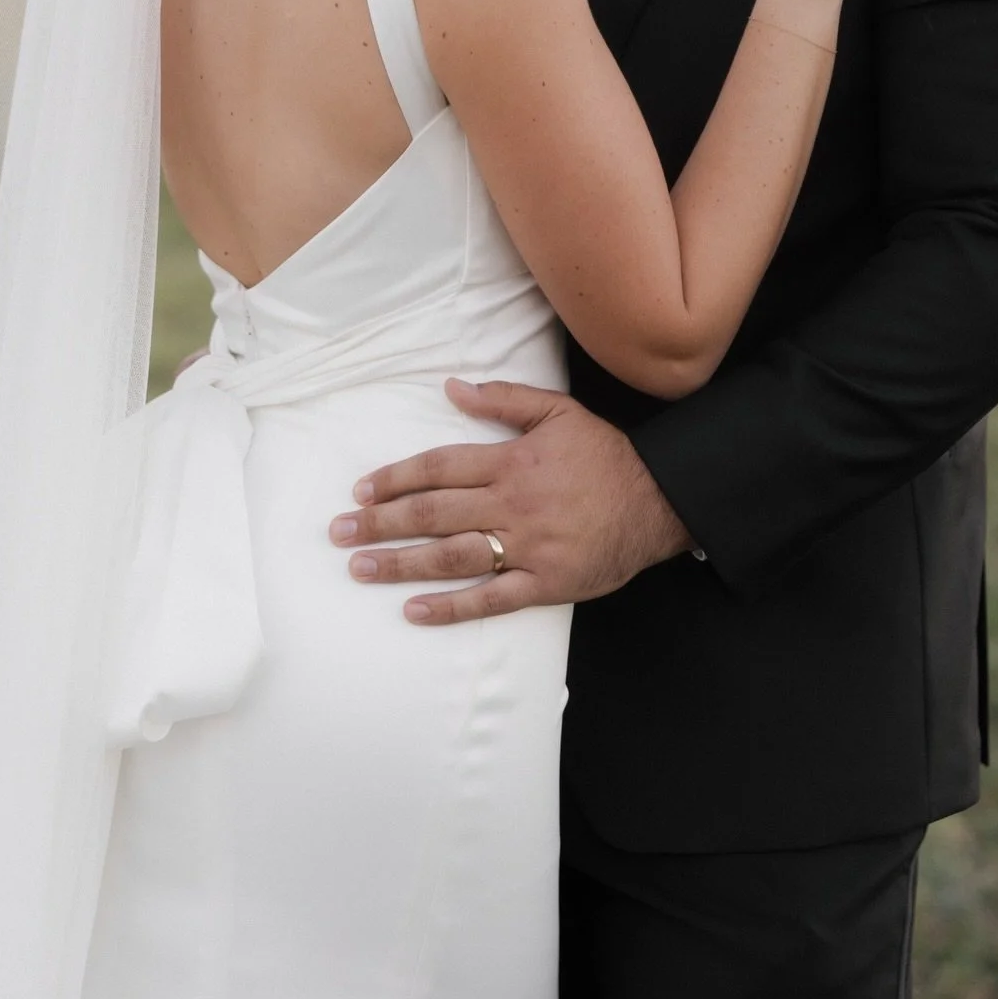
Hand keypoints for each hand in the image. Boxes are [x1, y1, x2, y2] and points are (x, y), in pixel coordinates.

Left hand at [328, 379, 691, 623]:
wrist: (658, 500)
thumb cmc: (605, 454)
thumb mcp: (558, 412)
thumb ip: (504, 400)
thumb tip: (453, 387)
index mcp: (510, 462)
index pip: (439, 468)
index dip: (396, 479)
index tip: (361, 490)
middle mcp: (511, 505)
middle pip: (433, 514)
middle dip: (380, 523)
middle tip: (339, 532)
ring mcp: (527, 547)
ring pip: (452, 557)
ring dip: (401, 564)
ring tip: (360, 568)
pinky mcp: (544, 583)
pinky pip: (490, 598)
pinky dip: (450, 607)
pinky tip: (414, 611)